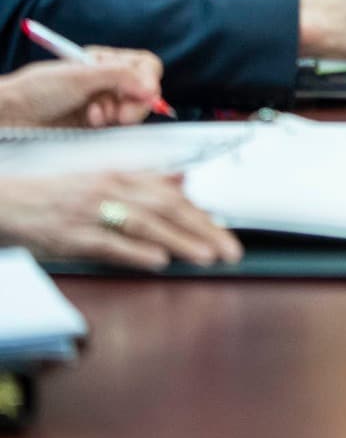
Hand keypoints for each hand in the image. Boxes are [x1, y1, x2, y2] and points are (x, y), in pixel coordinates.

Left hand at [0, 51, 164, 127]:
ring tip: (95, 116)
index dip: (148, 78)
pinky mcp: (97, 126)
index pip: (144, 66)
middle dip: (135, 102)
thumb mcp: (81, 76)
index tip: (145, 92)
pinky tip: (91, 122)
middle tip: (122, 116)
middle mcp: (108, 82)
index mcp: (105, 62)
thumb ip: (120, 76)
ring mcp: (104, 104)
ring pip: (134, 110)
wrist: (11, 116)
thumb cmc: (38, 89)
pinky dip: (110, 125)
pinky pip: (119, 127)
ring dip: (119, 113)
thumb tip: (152, 88)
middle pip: (144, 90)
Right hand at [0, 171, 241, 269]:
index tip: (227, 229)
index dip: (203, 213)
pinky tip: (158, 260)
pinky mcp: (72, 236)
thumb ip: (144, 182)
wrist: (8, 202)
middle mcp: (111, 190)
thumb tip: (182, 181)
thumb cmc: (58, 196)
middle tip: (230, 249)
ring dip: (179, 240)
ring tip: (206, 255)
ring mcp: (92, 213)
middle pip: (167, 208)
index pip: (172, 195)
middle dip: (203, 229)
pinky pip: (108, 243)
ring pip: (145, 225)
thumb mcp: (102, 181)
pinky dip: (135, 251)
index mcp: (121, 177)